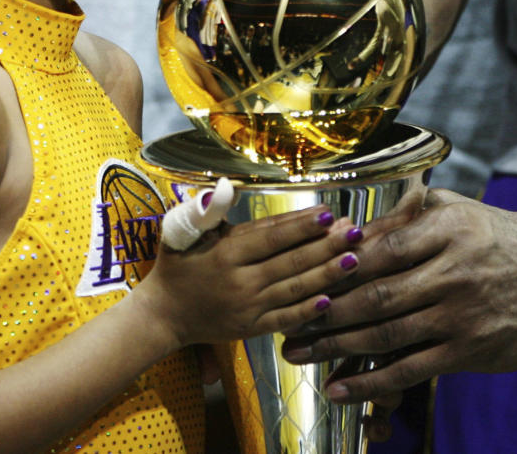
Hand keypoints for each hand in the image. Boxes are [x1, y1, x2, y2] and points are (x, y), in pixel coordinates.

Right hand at [137, 206, 363, 349]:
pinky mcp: (252, 329)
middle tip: (354, 230)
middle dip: (325, 245)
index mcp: (225, 252)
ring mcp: (248, 308)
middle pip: (290, 261)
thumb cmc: (176, 264)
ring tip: (354, 258)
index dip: (300, 225)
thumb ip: (205, 210)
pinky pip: (286, 319)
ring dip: (327, 274)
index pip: (270, 236)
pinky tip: (331, 299)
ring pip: (294, 289)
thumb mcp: (180, 231)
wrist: (162, 315)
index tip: (327, 212)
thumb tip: (224, 187)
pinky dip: (309, 311)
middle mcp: (240, 281)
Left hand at [281, 189, 516, 403]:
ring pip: (386, 334)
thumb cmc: (501, 236)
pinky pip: (411, 369)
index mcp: (444, 231)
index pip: (379, 248)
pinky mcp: (469, 352)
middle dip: (324, 311)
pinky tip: (340, 388)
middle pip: (374, 294)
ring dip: (336, 347)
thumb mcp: (458, 209)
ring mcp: (460, 316)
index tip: (301, 272)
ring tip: (298, 354)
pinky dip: (372, 382)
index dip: (336, 263)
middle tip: (285, 320)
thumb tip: (357, 220)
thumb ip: (409, 212)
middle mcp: (450, 273)